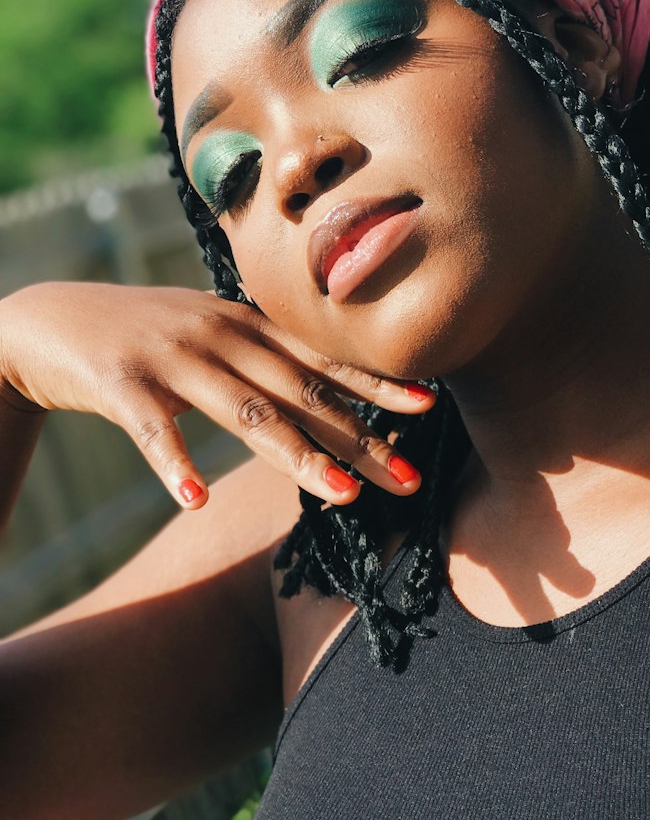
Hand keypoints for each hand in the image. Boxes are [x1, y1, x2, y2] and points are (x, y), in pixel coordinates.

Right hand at [0, 282, 434, 509]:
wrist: (50, 319)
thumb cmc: (146, 333)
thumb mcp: (212, 335)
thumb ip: (264, 360)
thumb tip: (325, 397)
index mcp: (248, 326)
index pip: (323, 358)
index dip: (376, 384)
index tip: (428, 408)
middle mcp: (221, 336)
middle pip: (301, 392)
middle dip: (358, 437)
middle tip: (408, 478)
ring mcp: (173, 357)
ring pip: (245, 411)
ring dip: (296, 456)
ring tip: (340, 497)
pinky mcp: (122, 383)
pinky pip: (153, 430)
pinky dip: (176, 465)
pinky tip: (195, 501)